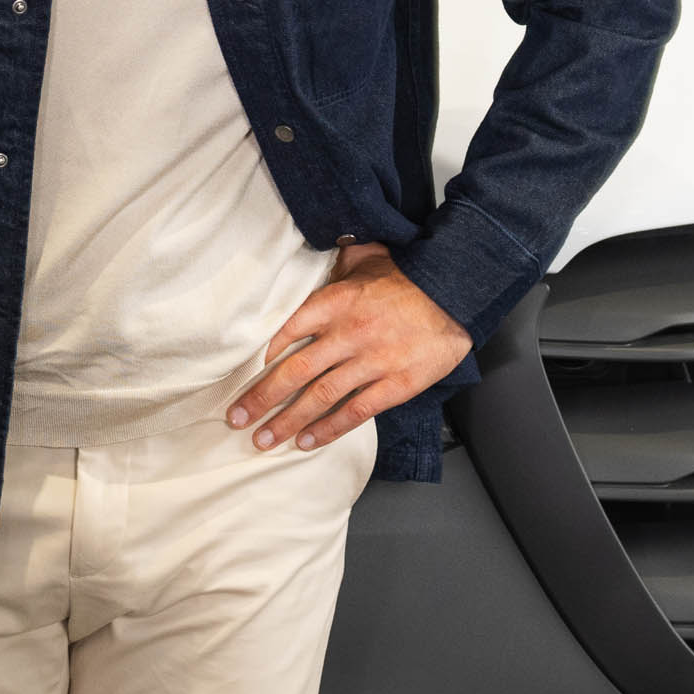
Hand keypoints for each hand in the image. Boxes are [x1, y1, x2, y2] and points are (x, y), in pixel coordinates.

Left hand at [229, 245, 473, 452]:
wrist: (456, 293)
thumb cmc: (408, 275)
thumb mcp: (367, 256)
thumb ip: (335, 260)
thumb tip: (313, 251)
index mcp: (335, 302)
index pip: (286, 331)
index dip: (260, 357)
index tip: (239, 376)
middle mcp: (348, 334)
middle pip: (294, 372)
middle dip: (261, 399)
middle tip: (237, 419)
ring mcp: (371, 362)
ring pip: (319, 397)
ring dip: (287, 421)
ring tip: (264, 439)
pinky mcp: (395, 384)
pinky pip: (355, 411)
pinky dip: (328, 429)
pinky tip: (307, 442)